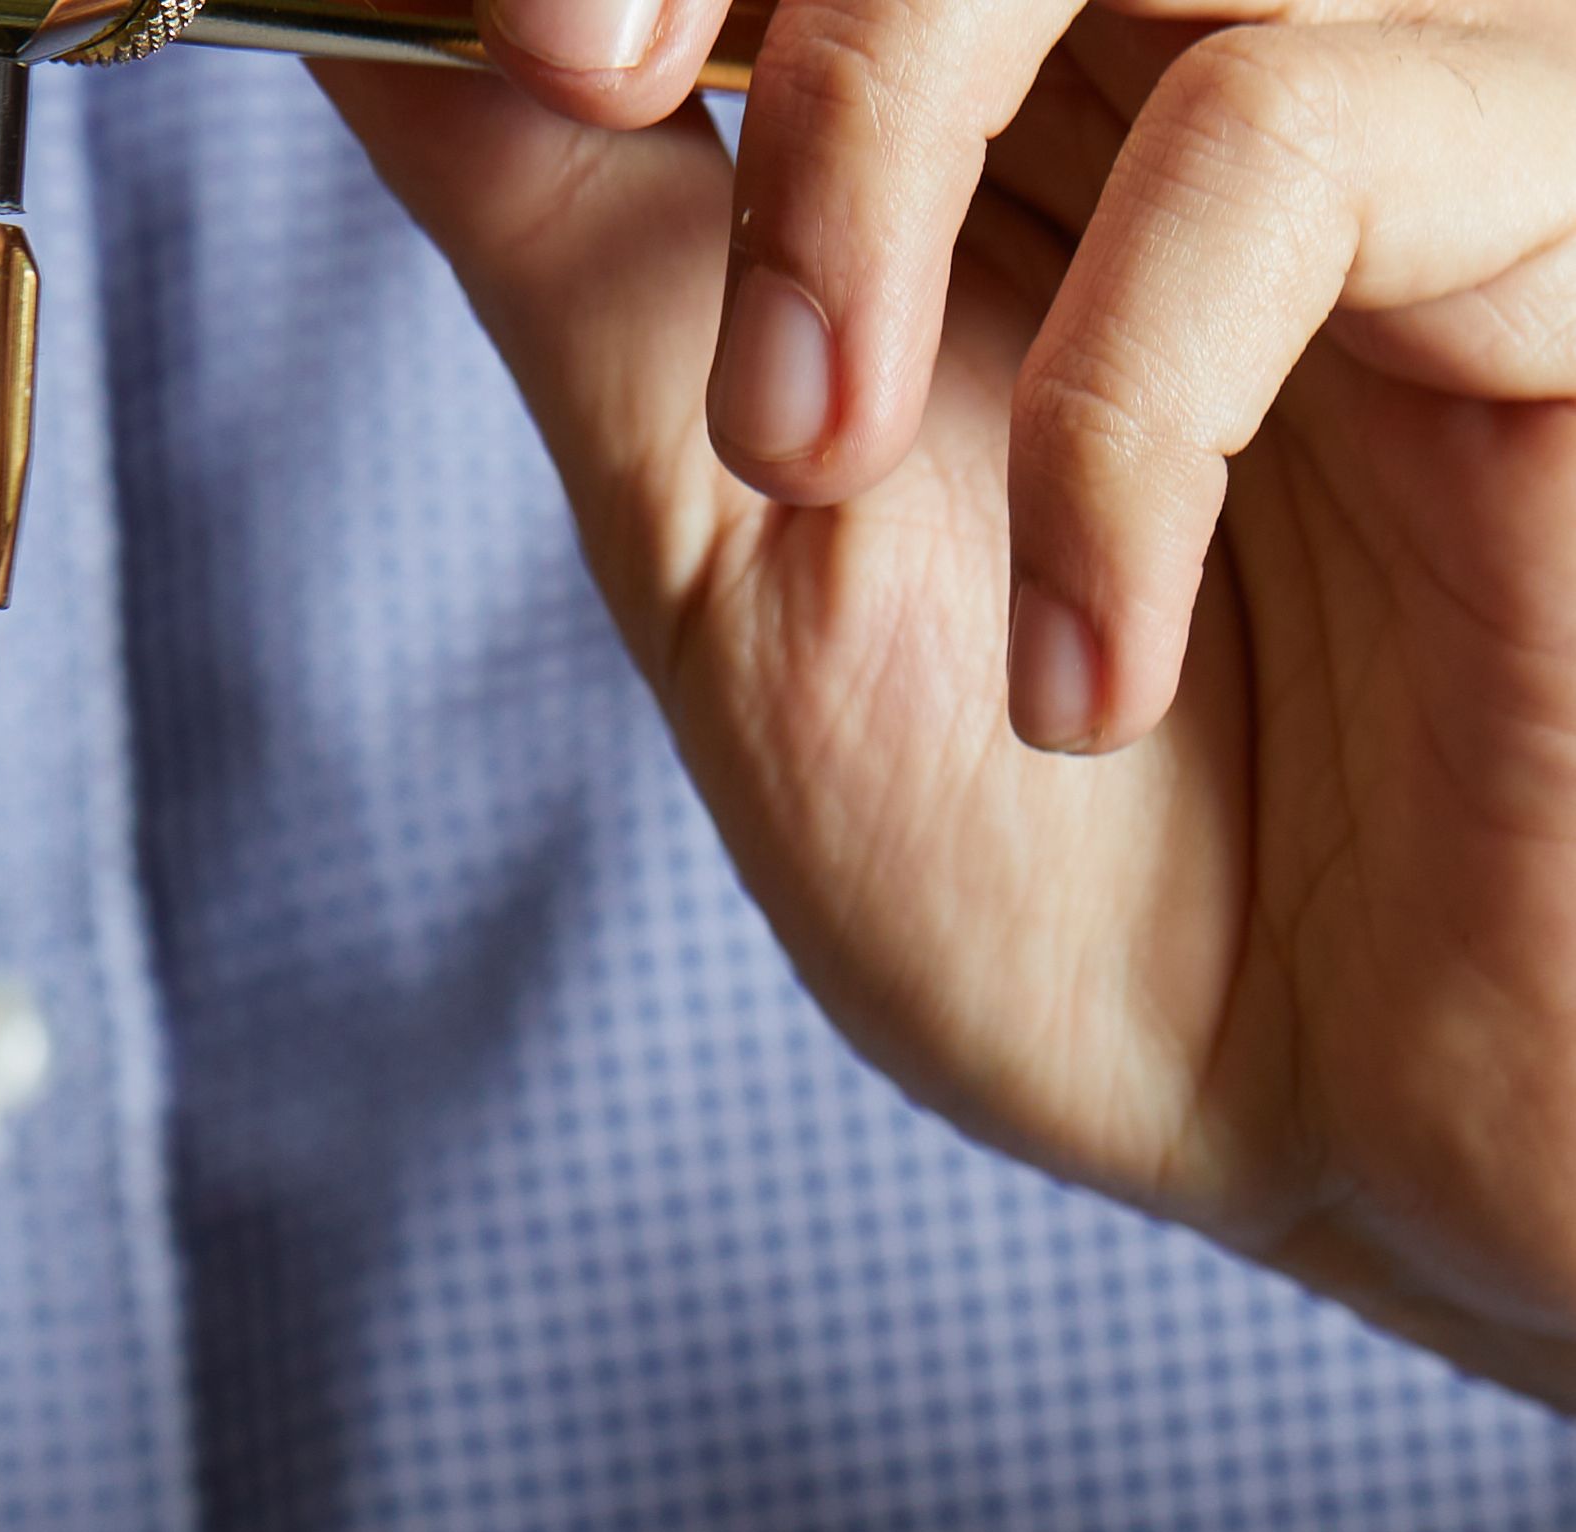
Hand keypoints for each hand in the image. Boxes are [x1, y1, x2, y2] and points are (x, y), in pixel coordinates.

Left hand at [324, 0, 1575, 1400]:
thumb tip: (375, 37)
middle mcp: (1196, 47)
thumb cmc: (1090, 884)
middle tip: (586, 82)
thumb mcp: (742, 563)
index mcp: (994, 114)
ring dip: (856, 154)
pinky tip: (1093, 680)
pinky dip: (1117, 429)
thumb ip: (594, 269)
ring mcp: (1405, 91)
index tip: (500, 35)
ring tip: (806, 467)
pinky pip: (1298, 134)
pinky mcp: (1558, 190)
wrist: (1357, 1122)